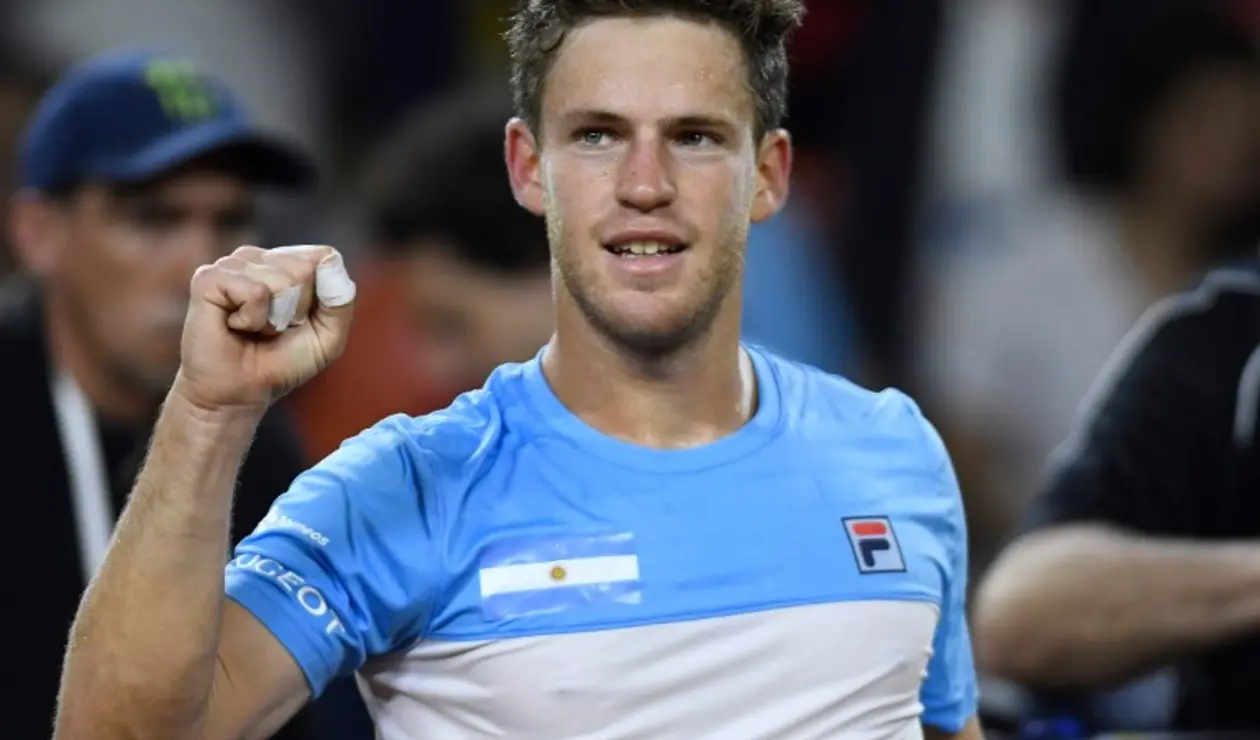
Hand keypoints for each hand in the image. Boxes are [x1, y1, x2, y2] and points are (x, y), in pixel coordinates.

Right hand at [174, 245, 356, 414]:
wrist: (240, 393)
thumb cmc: (282, 362)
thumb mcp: (328, 336)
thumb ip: (340, 299)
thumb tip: (330, 259)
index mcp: (283, 262)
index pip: (323, 258)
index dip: (320, 299)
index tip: (297, 322)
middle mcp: (256, 257)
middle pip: (305, 267)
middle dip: (297, 309)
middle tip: (273, 328)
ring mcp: (230, 264)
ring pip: (283, 279)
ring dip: (274, 318)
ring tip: (255, 329)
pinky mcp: (209, 278)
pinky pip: (255, 291)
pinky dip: (254, 319)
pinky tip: (236, 326)